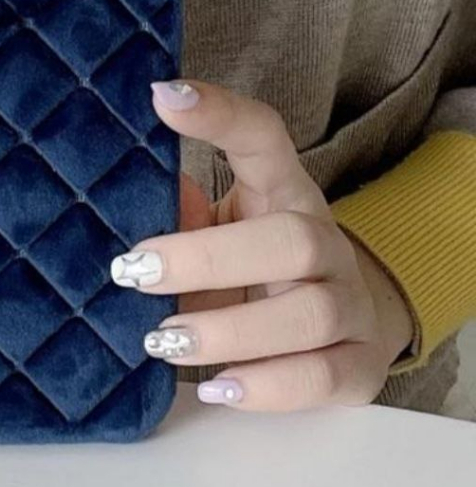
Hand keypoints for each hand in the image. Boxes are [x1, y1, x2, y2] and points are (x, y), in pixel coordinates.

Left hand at [110, 80, 415, 410]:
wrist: (342, 324)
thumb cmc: (254, 269)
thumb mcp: (217, 233)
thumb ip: (181, 215)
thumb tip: (127, 200)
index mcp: (284, 194)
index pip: (263, 138)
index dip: (219, 114)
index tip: (162, 97)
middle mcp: (327, 244)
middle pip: (291, 240)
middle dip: (208, 258)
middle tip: (135, 271)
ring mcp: (351, 306)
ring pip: (308, 315)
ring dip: (230, 331)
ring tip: (163, 340)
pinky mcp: (359, 367)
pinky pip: (323, 379)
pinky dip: (268, 389)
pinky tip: (218, 387)